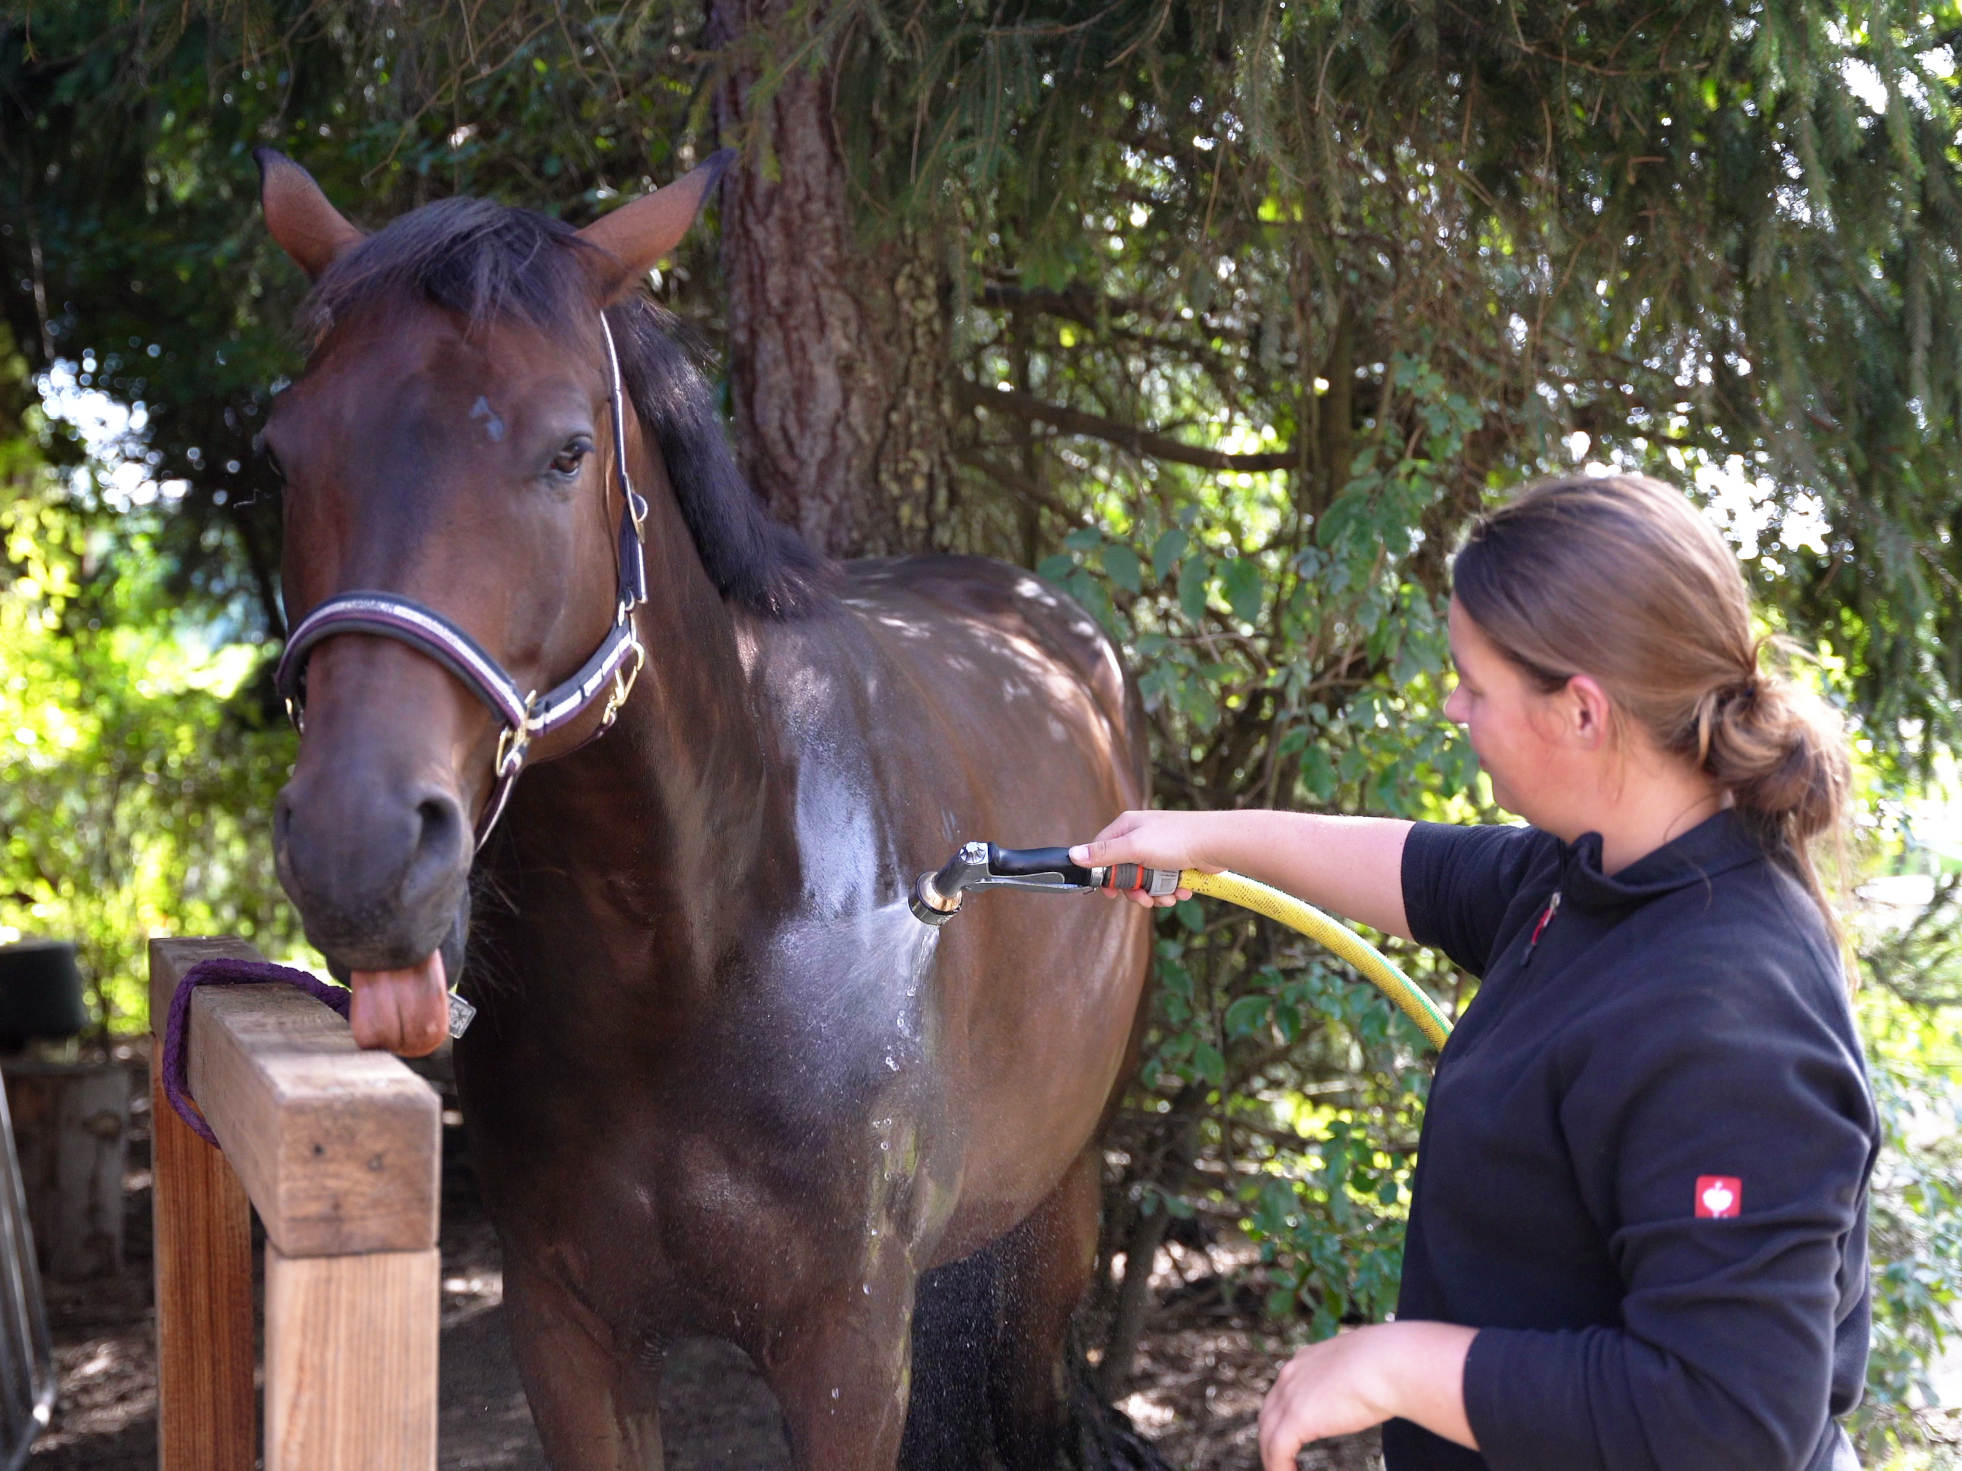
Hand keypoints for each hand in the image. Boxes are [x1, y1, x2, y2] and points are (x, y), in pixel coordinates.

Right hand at [1068, 810, 1216, 907]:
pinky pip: (1164, 881)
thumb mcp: (1134, 848)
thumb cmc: (1176, 840)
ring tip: (1168, 897)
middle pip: (1125, 871)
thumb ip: (1104, 854)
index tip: (1111, 893)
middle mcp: (1141, 837)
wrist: (1217, 843)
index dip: (1104, 875)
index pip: (1102, 852)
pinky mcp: (1175, 861)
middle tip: (1144, 899)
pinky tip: (1181, 891)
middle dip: (1135, 889)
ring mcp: (1159, 849)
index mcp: (1127, 828)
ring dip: (1155, 893)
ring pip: (1145, 880)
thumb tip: (1073, 855)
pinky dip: (1171, 890)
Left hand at [1258, 1328, 1394, 1468]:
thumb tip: (1372, 1393)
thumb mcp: (1365, 1369)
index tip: (1294, 1437)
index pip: (1283, 1393)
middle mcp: (1291, 1375)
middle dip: (1272, 1440)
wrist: (1389, 1362)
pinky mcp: (1296, 1418)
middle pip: (1269, 1414)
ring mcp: (1290, 1396)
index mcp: (1307, 1361)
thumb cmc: (1391, 1364)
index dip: (1284, 1417)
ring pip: (1268, 1435)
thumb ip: (1357, 1380)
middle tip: (1283, 1461)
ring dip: (1274, 1458)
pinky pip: (1277, 1451)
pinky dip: (1279, 1468)